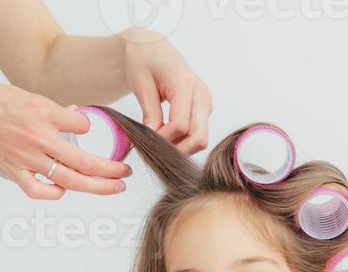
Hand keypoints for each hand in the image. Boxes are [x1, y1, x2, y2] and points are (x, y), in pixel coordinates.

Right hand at [0, 77, 130, 199]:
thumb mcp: (22, 93)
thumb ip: (51, 110)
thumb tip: (76, 120)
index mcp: (39, 112)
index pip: (81, 125)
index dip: (87, 126)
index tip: (87, 129)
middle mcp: (35, 137)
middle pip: (84, 161)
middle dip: (111, 169)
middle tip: (127, 172)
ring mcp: (23, 158)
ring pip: (69, 179)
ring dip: (97, 186)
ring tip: (114, 187)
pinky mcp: (10, 172)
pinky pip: (39, 190)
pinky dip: (55, 192)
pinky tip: (64, 189)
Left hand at [121, 28, 211, 154]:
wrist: (152, 46)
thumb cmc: (144, 59)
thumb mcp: (140, 84)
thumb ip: (150, 112)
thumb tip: (153, 139)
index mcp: (185, 84)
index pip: (180, 125)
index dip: (164, 139)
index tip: (146, 140)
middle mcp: (201, 94)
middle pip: (198, 137)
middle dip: (177, 149)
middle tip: (155, 150)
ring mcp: (206, 102)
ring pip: (200, 139)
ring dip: (181, 147)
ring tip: (160, 142)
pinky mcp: (204, 108)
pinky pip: (199, 133)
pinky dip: (184, 140)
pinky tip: (168, 135)